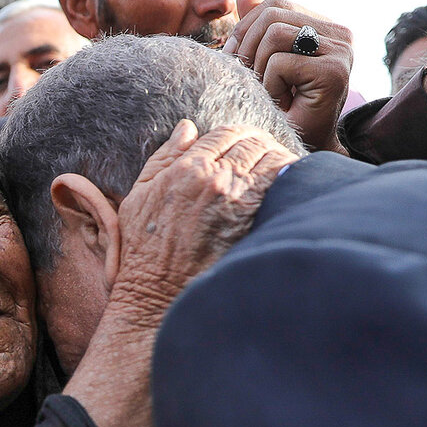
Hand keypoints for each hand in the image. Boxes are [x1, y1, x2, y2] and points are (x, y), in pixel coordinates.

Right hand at [111, 120, 296, 322]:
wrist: (158, 296)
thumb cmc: (142, 251)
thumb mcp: (138, 198)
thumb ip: (163, 158)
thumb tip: (187, 129)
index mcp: (187, 169)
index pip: (226, 133)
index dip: (235, 136)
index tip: (240, 146)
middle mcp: (217, 180)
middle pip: (254, 142)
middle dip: (259, 145)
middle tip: (262, 156)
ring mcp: (240, 202)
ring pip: (274, 159)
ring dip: (277, 160)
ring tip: (275, 170)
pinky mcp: (256, 223)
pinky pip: (284, 187)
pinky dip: (289, 181)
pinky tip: (286, 188)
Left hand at [223, 0, 352, 153]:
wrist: (303, 148)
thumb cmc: (283, 108)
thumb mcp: (264, 62)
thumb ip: (257, 26)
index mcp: (324, 26)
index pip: (274, 4)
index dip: (245, 28)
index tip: (235, 59)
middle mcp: (339, 33)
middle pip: (271, 16)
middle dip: (247, 49)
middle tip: (249, 80)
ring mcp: (341, 50)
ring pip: (274, 36)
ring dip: (259, 71)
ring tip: (271, 93)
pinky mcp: (335, 71)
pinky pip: (280, 63)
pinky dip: (270, 86)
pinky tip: (283, 103)